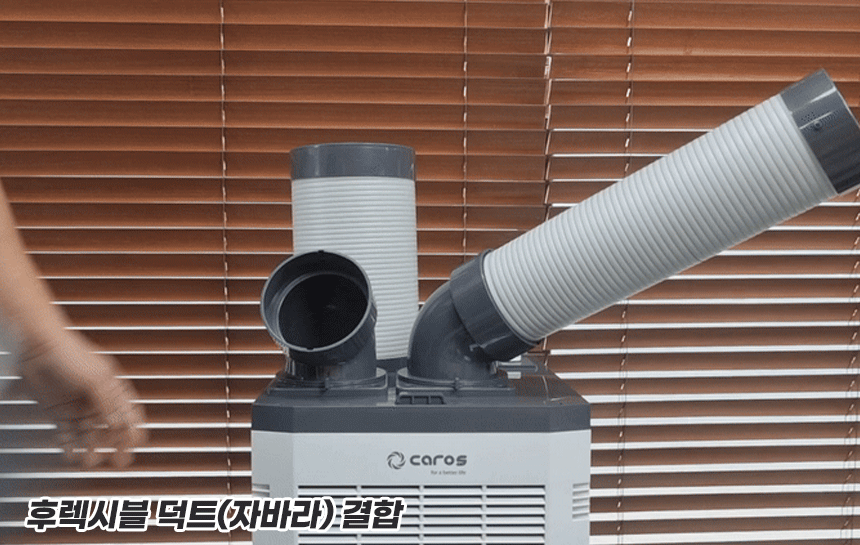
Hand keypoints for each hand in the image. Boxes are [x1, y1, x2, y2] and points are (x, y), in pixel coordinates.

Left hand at [16, 331, 145, 467]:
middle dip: (117, 446)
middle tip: (120, 462)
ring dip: (92, 449)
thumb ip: (107, 403)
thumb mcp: (94, 379)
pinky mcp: (60, 413)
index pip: (131, 413)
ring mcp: (80, 407)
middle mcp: (99, 401)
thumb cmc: (71, 357)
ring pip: (90, 435)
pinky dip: (70, 446)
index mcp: (114, 389)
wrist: (38, 349)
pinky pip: (68, 434)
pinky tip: (70, 456)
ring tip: (89, 462)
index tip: (136, 446)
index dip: (135, 430)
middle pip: (113, 429)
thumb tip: (118, 427)